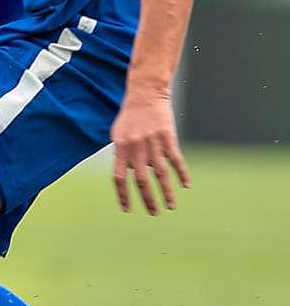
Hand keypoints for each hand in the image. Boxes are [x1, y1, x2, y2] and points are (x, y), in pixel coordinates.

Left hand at [109, 91, 190, 216]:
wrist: (145, 92)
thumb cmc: (130, 116)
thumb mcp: (119, 134)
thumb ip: (122, 155)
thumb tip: (129, 175)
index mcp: (121, 147)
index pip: (119, 177)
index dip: (123, 195)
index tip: (127, 209)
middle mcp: (136, 146)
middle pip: (141, 180)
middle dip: (148, 199)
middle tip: (153, 213)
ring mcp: (152, 142)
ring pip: (160, 173)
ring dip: (166, 192)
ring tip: (170, 206)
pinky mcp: (167, 136)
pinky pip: (176, 159)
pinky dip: (182, 173)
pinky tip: (186, 185)